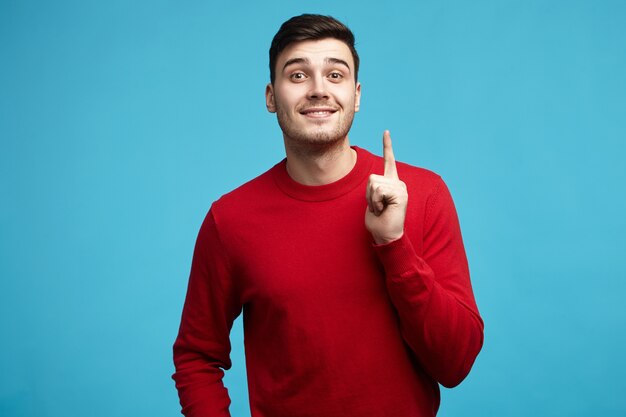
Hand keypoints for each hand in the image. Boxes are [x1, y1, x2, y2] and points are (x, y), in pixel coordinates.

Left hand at [365, 130, 407, 244]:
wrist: (387, 236)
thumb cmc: (378, 222)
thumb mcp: (372, 201)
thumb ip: (373, 189)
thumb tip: (373, 183)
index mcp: (391, 183)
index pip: (389, 161)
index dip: (387, 146)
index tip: (386, 131)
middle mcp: (398, 183)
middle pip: (371, 178)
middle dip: (368, 195)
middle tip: (377, 208)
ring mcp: (400, 188)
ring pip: (374, 184)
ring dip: (372, 200)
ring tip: (381, 209)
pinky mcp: (401, 193)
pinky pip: (379, 191)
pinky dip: (376, 202)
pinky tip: (384, 210)